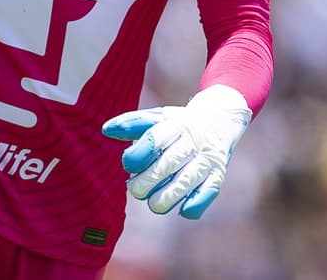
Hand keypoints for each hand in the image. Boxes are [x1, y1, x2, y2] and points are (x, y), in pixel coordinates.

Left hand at [101, 84, 250, 219]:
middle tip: (135, 189)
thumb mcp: (158, 117)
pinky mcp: (218, 174)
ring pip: (188, 180)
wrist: (220, 119)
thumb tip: (106, 130)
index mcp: (176, 124)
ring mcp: (208, 158)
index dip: (139, 153)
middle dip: (150, 180)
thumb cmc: (179, 123)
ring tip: (154, 203)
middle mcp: (194, 140)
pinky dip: (196, 203)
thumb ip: (132, 124)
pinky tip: (182, 210)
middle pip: (170, 162)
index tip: (128, 163)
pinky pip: (209, 192)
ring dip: (169, 196)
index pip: (156, 138)